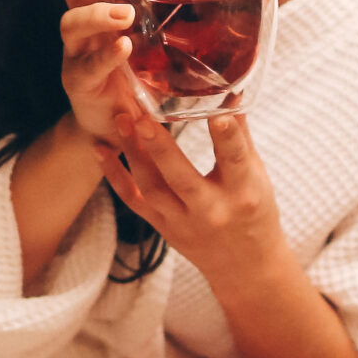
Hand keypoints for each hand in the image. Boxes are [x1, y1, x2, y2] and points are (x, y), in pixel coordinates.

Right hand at [59, 0, 147, 144]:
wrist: (117, 126)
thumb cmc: (139, 72)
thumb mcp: (158, 32)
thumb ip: (176, 6)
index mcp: (102, 1)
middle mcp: (85, 22)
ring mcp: (79, 53)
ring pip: (70, 22)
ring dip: (96, 13)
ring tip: (125, 14)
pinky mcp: (80, 83)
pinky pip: (85, 66)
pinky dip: (104, 55)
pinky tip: (123, 47)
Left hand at [96, 109, 287, 283]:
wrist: (245, 266)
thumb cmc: (255, 211)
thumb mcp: (257, 175)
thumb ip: (240, 136)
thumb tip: (231, 92)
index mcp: (243, 193)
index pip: (235, 160)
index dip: (227, 137)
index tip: (219, 112)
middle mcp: (211, 210)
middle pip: (182, 178)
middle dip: (160, 148)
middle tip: (142, 116)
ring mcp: (182, 222)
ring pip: (152, 188)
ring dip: (133, 153)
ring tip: (121, 119)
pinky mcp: (162, 227)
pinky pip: (133, 201)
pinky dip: (114, 176)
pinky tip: (100, 149)